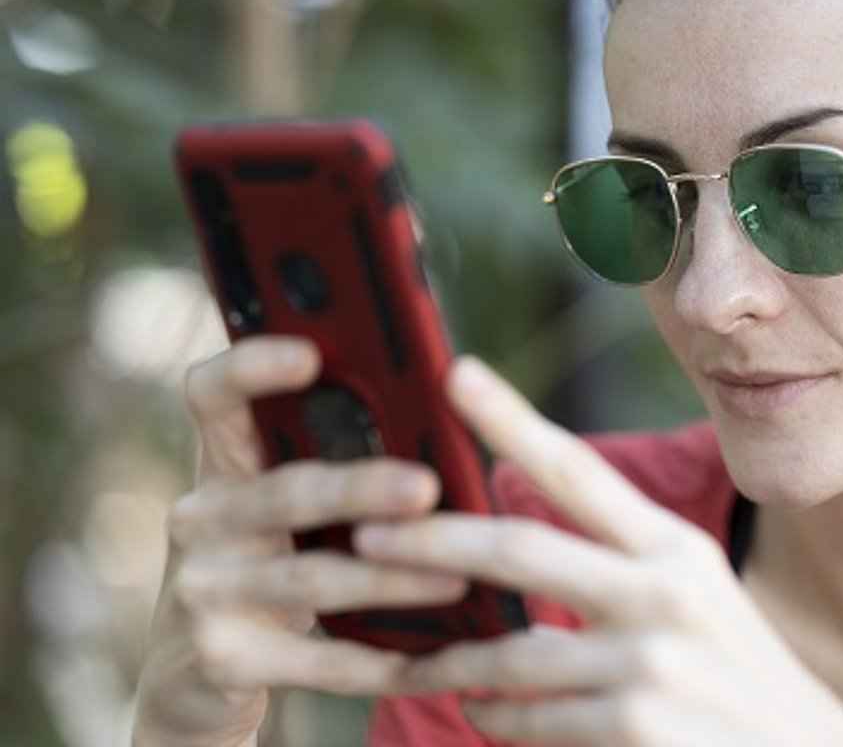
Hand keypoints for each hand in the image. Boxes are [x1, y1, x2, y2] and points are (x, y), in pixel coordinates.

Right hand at [132, 337, 467, 745]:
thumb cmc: (277, 561)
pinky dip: (378, 662)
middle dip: (361, 488)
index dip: (250, 368)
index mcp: (226, 461)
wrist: (199, 673)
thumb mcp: (293, 512)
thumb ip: (342, 465)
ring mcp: (202, 588)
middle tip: (427, 488)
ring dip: (390, 578)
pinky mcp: (218, 659)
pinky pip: (313, 659)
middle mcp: (201, 516)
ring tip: (458, 576)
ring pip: (309, 577)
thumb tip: (452, 435)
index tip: (308, 354)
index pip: (213, 395)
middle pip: (285, 490)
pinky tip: (433, 660)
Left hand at [355, 358, 842, 746]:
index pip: (579, 469)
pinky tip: (479, 713)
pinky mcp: (638, 727)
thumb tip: (515, 541)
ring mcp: (652, 662)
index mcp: (676, 548)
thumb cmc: (740, 675)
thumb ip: (622, 565)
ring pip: (512, 651)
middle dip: (430, 541)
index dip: (511, 418)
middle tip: (364, 536)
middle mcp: (666, 592)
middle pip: (520, 549)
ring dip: (451, 659)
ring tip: (412, 659)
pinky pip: (534, 718)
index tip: (457, 375)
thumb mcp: (698, 598)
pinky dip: (496, 718)